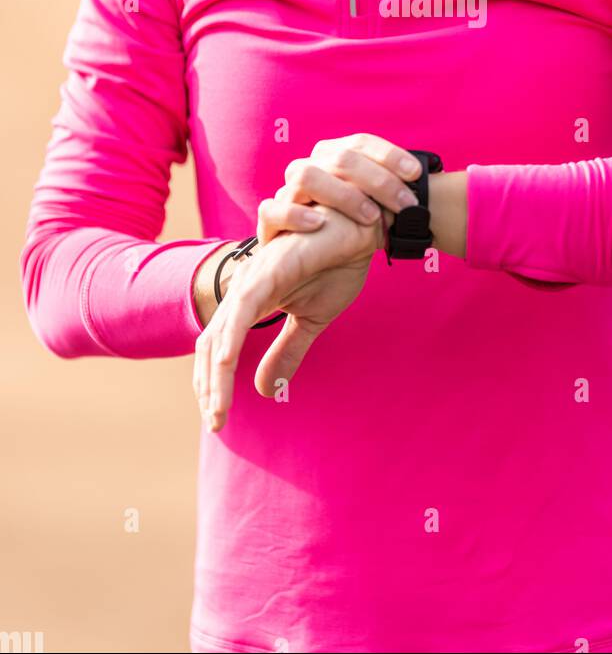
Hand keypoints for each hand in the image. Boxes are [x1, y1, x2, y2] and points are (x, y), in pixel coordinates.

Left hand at [193, 203, 385, 432]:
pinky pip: (243, 307)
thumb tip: (264, 391)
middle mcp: (245, 290)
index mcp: (252, 303)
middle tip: (215, 423)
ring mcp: (254, 279)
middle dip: (208, 387)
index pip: (218, 350)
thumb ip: (286, 352)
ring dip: (215, 374)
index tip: (218, 420)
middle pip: (211, 346)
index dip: (213, 385)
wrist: (361, 230)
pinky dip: (231, 336)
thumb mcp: (311, 321)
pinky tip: (226, 363)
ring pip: (221, 333)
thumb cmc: (336, 264)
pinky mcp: (270, 269)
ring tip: (217, 409)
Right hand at [256, 133, 422, 244]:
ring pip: (306, 175)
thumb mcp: (371, 214)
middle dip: (378, 179)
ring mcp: (286, 194)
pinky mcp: (268, 223)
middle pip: (341, 158)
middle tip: (405, 204)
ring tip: (370, 216)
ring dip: (343, 194)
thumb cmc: (347, 236)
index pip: (360, 142)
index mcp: (333, 159)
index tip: (416, 174)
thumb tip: (419, 189)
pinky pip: (272, 209)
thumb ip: (387, 198)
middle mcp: (309, 169)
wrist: (309, 272)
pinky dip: (296, 214)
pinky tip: (320, 224)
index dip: (389, 155)